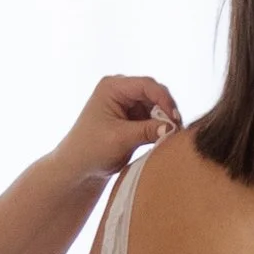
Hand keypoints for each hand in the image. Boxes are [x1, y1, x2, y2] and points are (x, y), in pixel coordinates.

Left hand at [63, 74, 182, 180]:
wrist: (77, 167)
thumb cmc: (90, 150)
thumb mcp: (120, 139)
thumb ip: (147, 131)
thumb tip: (172, 127)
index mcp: (112, 87)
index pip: (146, 85)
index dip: (164, 100)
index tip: (175, 119)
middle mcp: (120, 90)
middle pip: (153, 93)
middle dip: (166, 110)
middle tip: (177, 130)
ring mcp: (126, 104)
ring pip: (155, 106)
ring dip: (164, 120)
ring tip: (171, 136)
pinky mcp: (131, 118)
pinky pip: (152, 117)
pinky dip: (159, 127)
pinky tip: (163, 138)